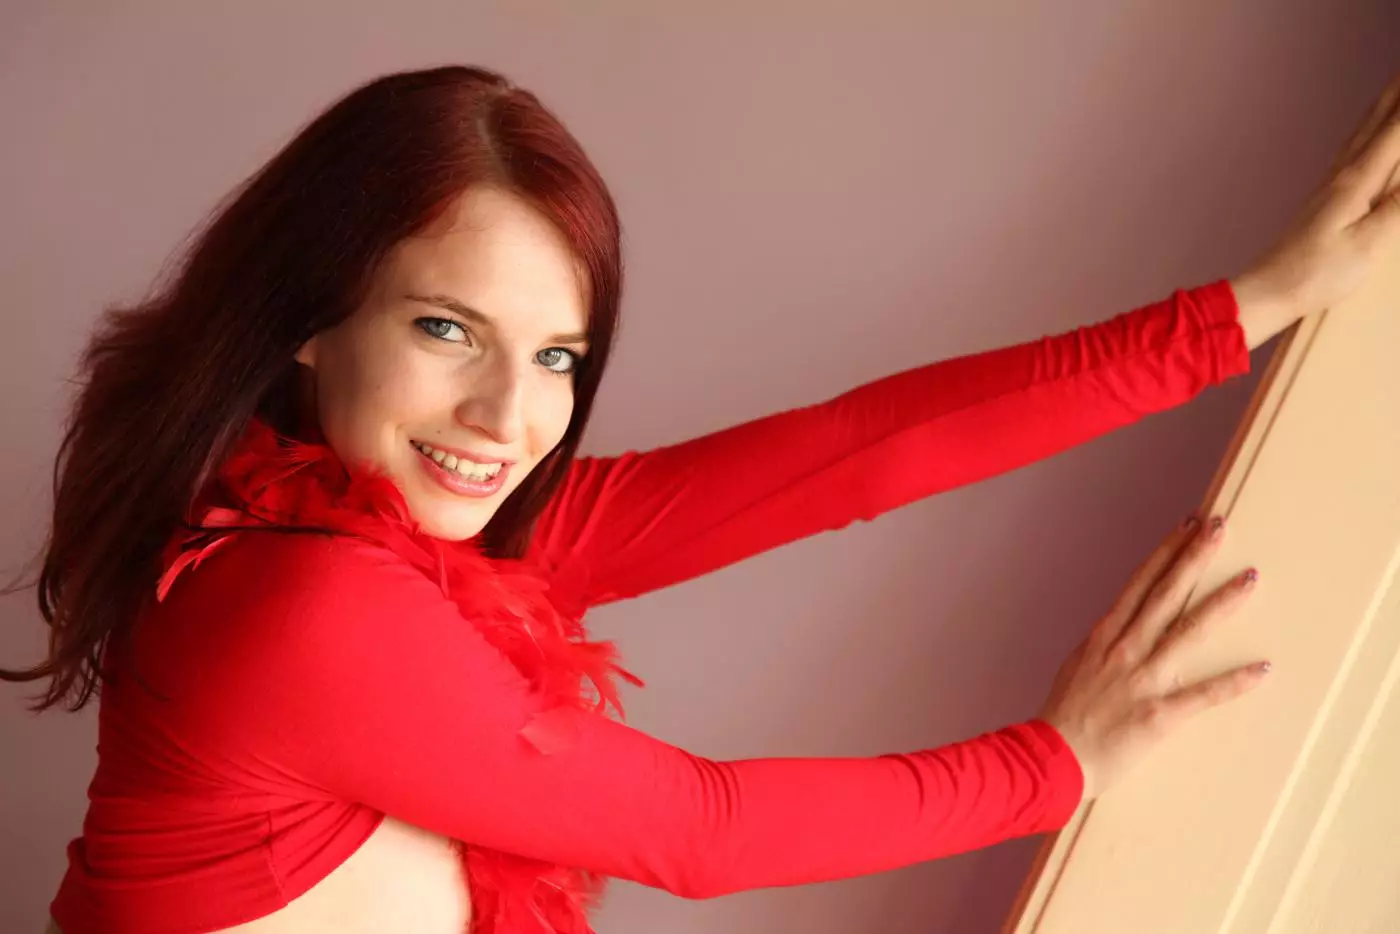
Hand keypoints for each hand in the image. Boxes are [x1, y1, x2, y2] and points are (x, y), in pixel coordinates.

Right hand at [1038, 516, 1268, 797]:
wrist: (1051, 758)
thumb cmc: (1062, 716)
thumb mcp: (1077, 666)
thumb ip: (1103, 645)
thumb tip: (1120, 629)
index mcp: (1104, 636)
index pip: (1140, 583)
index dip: (1165, 552)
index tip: (1186, 526)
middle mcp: (1125, 649)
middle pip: (1166, 594)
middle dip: (1193, 557)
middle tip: (1218, 528)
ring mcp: (1143, 679)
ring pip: (1188, 631)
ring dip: (1222, 603)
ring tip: (1250, 578)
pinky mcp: (1159, 714)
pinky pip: (1203, 695)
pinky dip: (1234, 682)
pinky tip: (1261, 669)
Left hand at [1231, 70, 1399, 348]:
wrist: (1268, 291)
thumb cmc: (1317, 275)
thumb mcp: (1368, 245)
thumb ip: (1399, 206)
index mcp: (1355, 183)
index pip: (1395, 134)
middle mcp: (1340, 177)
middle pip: (1375, 125)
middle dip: (1395, 96)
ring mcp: (1329, 187)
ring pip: (1361, 136)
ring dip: (1381, 109)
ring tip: (1393, 87)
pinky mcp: (1323, 201)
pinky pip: (1351, 153)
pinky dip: (1366, 134)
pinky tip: (1364, 137)